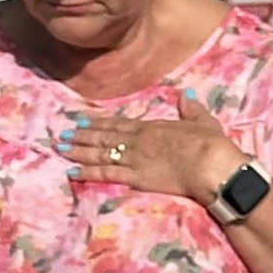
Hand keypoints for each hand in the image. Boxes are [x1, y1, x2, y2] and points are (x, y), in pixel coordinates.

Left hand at [58, 93, 234, 206]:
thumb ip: (191, 109)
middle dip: (82, 136)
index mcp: (152, 127)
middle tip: (63, 134)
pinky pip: (105, 173)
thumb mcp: (203, 121)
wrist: (211, 164)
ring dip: (79, 151)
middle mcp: (137, 140)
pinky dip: (87, 172)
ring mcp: (134, 158)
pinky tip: (71, 171)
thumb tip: (186, 95)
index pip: (119, 124)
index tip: (82, 120)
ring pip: (99, 153)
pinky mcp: (135, 177)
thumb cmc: (211, 144)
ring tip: (61, 148)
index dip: (99, 122)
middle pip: (104, 137)